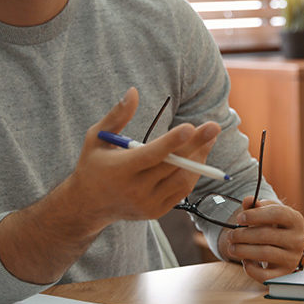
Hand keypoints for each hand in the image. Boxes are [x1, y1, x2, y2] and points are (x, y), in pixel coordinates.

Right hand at [69, 87, 220, 231]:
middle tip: (214, 126)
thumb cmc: (93, 165)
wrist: (89, 205)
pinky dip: (193, 173)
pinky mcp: (156, 212)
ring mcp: (147, 203)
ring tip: (209, 137)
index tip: (190, 127)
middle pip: (172, 165)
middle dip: (195, 145)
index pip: (150, 155)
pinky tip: (198, 154)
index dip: (171, 141)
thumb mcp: (96, 138)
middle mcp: (134, 190)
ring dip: (199, 157)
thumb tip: (134, 91)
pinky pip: (181, 191)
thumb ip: (116, 115)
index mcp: (119, 170)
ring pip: (181, 179)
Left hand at [218, 198, 303, 281]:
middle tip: (230, 235)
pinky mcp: (284, 274)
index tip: (239, 218)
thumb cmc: (274, 226)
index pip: (278, 214)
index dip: (256, 215)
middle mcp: (297, 239)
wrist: (285, 247)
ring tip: (232, 247)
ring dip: (243, 251)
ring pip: (265, 254)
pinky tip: (244, 261)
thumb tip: (248, 201)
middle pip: (267, 235)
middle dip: (244, 235)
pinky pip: (266, 275)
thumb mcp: (267, 213)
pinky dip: (251, 269)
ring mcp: (292, 258)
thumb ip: (256, 206)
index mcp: (295, 220)